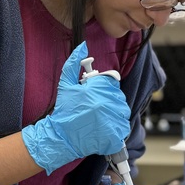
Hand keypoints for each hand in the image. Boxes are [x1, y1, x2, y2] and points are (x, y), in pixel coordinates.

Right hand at [21, 42, 131, 173]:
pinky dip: (116, 130)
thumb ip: (73, 64)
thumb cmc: (64, 112)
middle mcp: (108, 105)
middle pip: (119, 97)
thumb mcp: (65, 85)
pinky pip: (123, 129)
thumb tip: (82, 46)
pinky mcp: (115, 137)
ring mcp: (112, 122)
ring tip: (98, 120)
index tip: (95, 96)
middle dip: (109, 101)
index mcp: (98, 90)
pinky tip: (103, 130)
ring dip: (114, 115)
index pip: (112, 83)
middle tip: (95, 109)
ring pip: (122, 112)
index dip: (104, 89)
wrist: (61, 138)